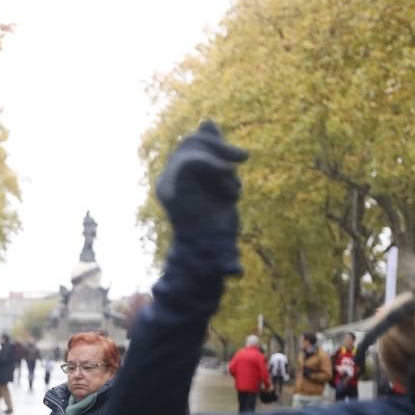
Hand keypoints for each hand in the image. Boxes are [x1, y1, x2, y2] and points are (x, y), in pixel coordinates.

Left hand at [154, 120, 248, 272]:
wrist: (200, 240)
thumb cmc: (209, 250)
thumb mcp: (219, 252)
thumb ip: (225, 261)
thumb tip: (235, 274)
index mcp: (171, 193)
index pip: (187, 162)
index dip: (210, 162)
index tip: (230, 170)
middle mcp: (172, 178)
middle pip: (191, 145)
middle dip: (218, 149)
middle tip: (243, 159)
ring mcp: (180, 170)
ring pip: (198, 141)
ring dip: (223, 150)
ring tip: (240, 166)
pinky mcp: (193, 165)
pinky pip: (201, 142)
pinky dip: (215, 141)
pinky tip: (231, 149)